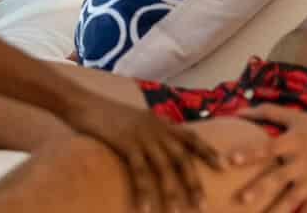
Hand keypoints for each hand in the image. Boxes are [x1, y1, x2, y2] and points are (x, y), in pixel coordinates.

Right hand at [63, 96, 225, 211]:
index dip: (208, 152)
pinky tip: (145, 208)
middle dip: (194, 182)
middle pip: (182, 157)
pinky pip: (139, 172)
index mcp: (160, 122)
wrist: (82, 103)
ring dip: (172, 192)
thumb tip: (164, 147)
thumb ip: (152, 131)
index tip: (224, 167)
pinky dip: (144, 191)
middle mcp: (156, 128)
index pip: (191, 137)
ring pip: (164, 168)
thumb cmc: (107, 115)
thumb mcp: (136, 119)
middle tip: (202, 204)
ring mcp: (141, 135)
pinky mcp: (125, 143)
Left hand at [227, 107, 306, 212]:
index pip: (268, 147)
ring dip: (277, 211)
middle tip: (242, 198)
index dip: (250, 152)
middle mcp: (303, 162)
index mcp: (294, 142)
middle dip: (260, 189)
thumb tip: (237, 112)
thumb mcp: (296, 116)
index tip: (231, 159)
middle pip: (278, 178)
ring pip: (293, 199)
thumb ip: (267, 112)